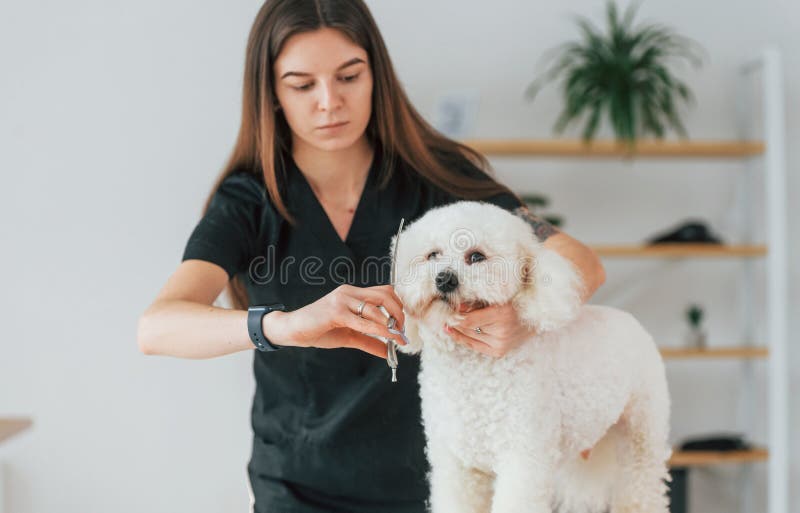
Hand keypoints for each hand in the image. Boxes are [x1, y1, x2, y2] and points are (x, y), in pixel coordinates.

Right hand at [261, 284, 405, 358]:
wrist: (292, 331)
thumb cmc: (318, 330)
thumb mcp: (349, 336)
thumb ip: (369, 341)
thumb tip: (389, 352)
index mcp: (353, 293)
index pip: (384, 291)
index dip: (397, 306)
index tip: (402, 324)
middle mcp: (349, 292)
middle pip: (385, 294)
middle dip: (399, 313)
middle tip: (402, 330)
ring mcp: (342, 300)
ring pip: (377, 307)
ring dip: (392, 323)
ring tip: (397, 337)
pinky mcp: (336, 311)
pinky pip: (363, 321)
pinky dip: (379, 330)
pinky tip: (387, 339)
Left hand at [444, 302, 536, 357]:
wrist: (536, 318)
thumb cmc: (515, 302)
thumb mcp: (496, 297)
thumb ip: (477, 302)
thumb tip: (457, 307)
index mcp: (502, 314)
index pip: (469, 320)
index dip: (454, 316)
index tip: (445, 311)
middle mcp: (502, 331)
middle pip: (468, 328)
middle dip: (454, 321)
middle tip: (442, 315)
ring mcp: (501, 344)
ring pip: (470, 336)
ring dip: (458, 330)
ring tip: (447, 323)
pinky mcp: (499, 351)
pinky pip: (475, 345)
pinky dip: (464, 338)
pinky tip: (454, 332)